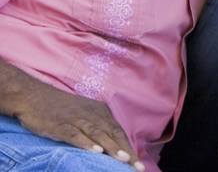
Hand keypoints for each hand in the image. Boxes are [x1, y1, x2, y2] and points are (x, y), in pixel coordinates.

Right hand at [16, 84, 143, 170]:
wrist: (34, 96)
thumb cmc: (60, 108)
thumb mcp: (84, 114)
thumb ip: (98, 128)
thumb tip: (111, 146)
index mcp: (100, 113)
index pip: (119, 132)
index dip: (130, 148)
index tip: (139, 165)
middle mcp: (92, 115)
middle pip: (113, 134)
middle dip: (126, 151)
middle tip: (138, 166)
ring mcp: (76, 119)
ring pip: (98, 134)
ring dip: (112, 147)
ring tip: (123, 159)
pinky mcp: (60, 125)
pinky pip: (75, 135)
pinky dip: (86, 143)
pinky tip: (96, 151)